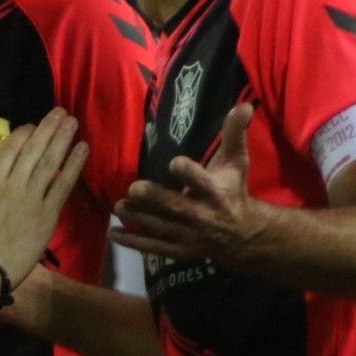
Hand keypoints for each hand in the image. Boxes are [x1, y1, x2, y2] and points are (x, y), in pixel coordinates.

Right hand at [0, 109, 88, 287]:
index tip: (32, 125)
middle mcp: (13, 185)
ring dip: (62, 139)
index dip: (23, 134)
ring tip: (72, 122)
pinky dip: (74, 165)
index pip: (9, 150)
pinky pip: (63, 184)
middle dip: (47, 128)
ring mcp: (31, 198)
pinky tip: (82, 148)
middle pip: (33, 150)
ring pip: (49, 161)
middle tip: (59, 112)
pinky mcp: (47, 214)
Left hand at [111, 103, 266, 263]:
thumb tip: (242, 105)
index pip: (202, 182)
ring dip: (138, 218)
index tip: (174, 163)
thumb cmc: (234, 191)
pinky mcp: (180, 250)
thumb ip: (235, 134)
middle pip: (177, 207)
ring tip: (117, 207)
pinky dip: (133, 242)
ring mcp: (190, 236)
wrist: (244, 235)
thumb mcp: (236, 163)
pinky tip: (112, 233)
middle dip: (156, 199)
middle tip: (134, 188)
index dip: (189, 173)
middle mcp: (203, 216)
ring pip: (161, 227)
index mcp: (217, 193)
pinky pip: (154, 247)